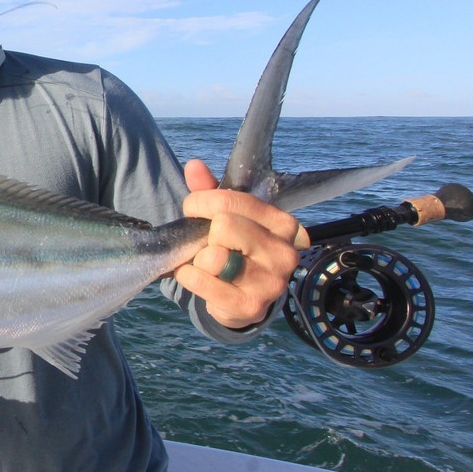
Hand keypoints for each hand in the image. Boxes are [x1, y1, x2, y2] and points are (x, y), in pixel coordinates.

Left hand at [173, 159, 304, 328]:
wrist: (244, 300)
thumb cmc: (235, 249)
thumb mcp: (226, 216)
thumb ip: (210, 190)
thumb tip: (194, 165)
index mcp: (282, 223)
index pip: (230, 201)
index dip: (200, 203)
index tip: (194, 210)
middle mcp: (284, 251)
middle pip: (223, 226)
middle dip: (202, 233)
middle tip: (202, 242)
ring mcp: (271, 282)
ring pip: (213, 257)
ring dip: (197, 259)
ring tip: (206, 264)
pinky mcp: (252, 306)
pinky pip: (203, 283)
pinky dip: (189, 277)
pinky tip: (196, 277)